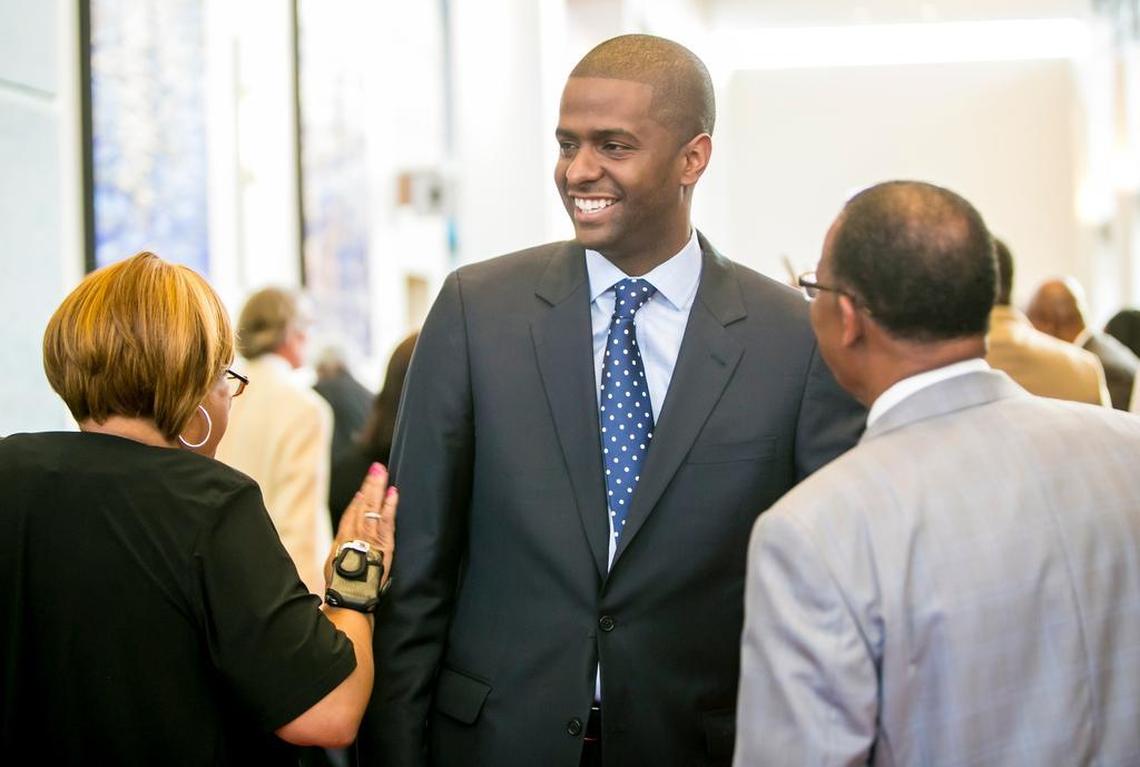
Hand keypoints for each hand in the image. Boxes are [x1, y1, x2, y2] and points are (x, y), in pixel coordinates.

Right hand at [325, 463, 397, 590]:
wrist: (351, 594)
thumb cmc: (341, 584)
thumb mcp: (334, 564)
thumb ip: (340, 549)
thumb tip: (343, 542)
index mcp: (343, 538)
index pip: (351, 514)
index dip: (357, 501)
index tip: (363, 490)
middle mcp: (356, 533)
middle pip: (363, 504)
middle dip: (370, 485)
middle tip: (376, 468)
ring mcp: (371, 536)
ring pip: (374, 507)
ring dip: (378, 488)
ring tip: (382, 472)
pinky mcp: (384, 542)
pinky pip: (387, 519)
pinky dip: (390, 505)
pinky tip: (393, 492)